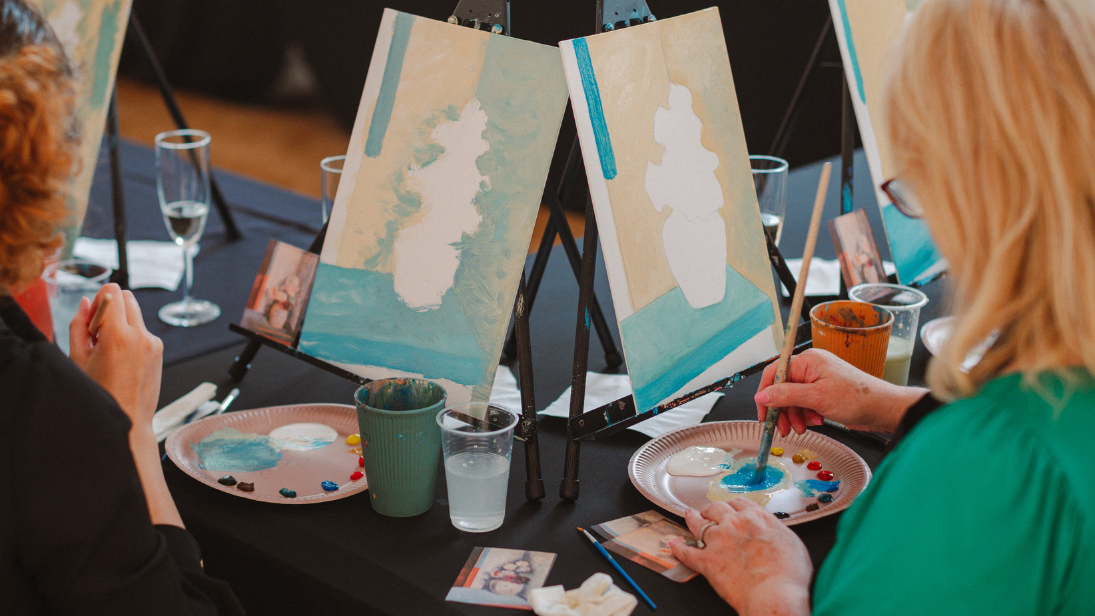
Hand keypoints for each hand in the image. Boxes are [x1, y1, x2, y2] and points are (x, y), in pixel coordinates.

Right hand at [68, 284, 163, 429]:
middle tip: (98, 333)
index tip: (92, 317)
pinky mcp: (159, 350)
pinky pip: (143, 331)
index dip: (99, 299)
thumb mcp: (78, 359)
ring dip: (121, 322)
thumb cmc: (101, 394)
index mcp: (118, 336)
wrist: (129, 420)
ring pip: (136, 314)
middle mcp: (140, 336)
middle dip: (111, 308)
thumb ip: (79, 325)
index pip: (113, 292)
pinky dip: (131, 336)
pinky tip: (121, 358)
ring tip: (109, 349)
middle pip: (127, 298)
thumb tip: (86, 303)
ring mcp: (153, 342)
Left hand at [672, 501, 810, 615]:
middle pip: (716, 508)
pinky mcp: (707, 561)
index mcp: (756, 517)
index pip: (739, 503)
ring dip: (693, 519)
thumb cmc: (789, 575)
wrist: (775, 594)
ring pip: (699, 524)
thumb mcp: (791, 543)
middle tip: (708, 511)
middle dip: (711, 509)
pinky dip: (678, 548)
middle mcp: (734, 524)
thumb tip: (772, 533)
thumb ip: (776, 532)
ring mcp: (718, 541)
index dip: (732, 505)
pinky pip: (687, 552)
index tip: (731, 508)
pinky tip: (674, 545)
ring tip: (689, 516)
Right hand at [754, 348, 925, 435]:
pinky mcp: (823, 392)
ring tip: (802, 429)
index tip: (762, 413)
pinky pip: (804, 403)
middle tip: (783, 428)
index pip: (774, 373)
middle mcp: (810, 367)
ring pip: (792, 399)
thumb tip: (761, 395)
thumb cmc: (857, 398)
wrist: (883, 409)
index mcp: (807, 360)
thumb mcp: (817, 398)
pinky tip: (815, 422)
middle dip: (782, 410)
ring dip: (794, 416)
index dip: (765, 393)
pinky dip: (805, 415)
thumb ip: (786, 395)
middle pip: (782, 388)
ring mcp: (817, 380)